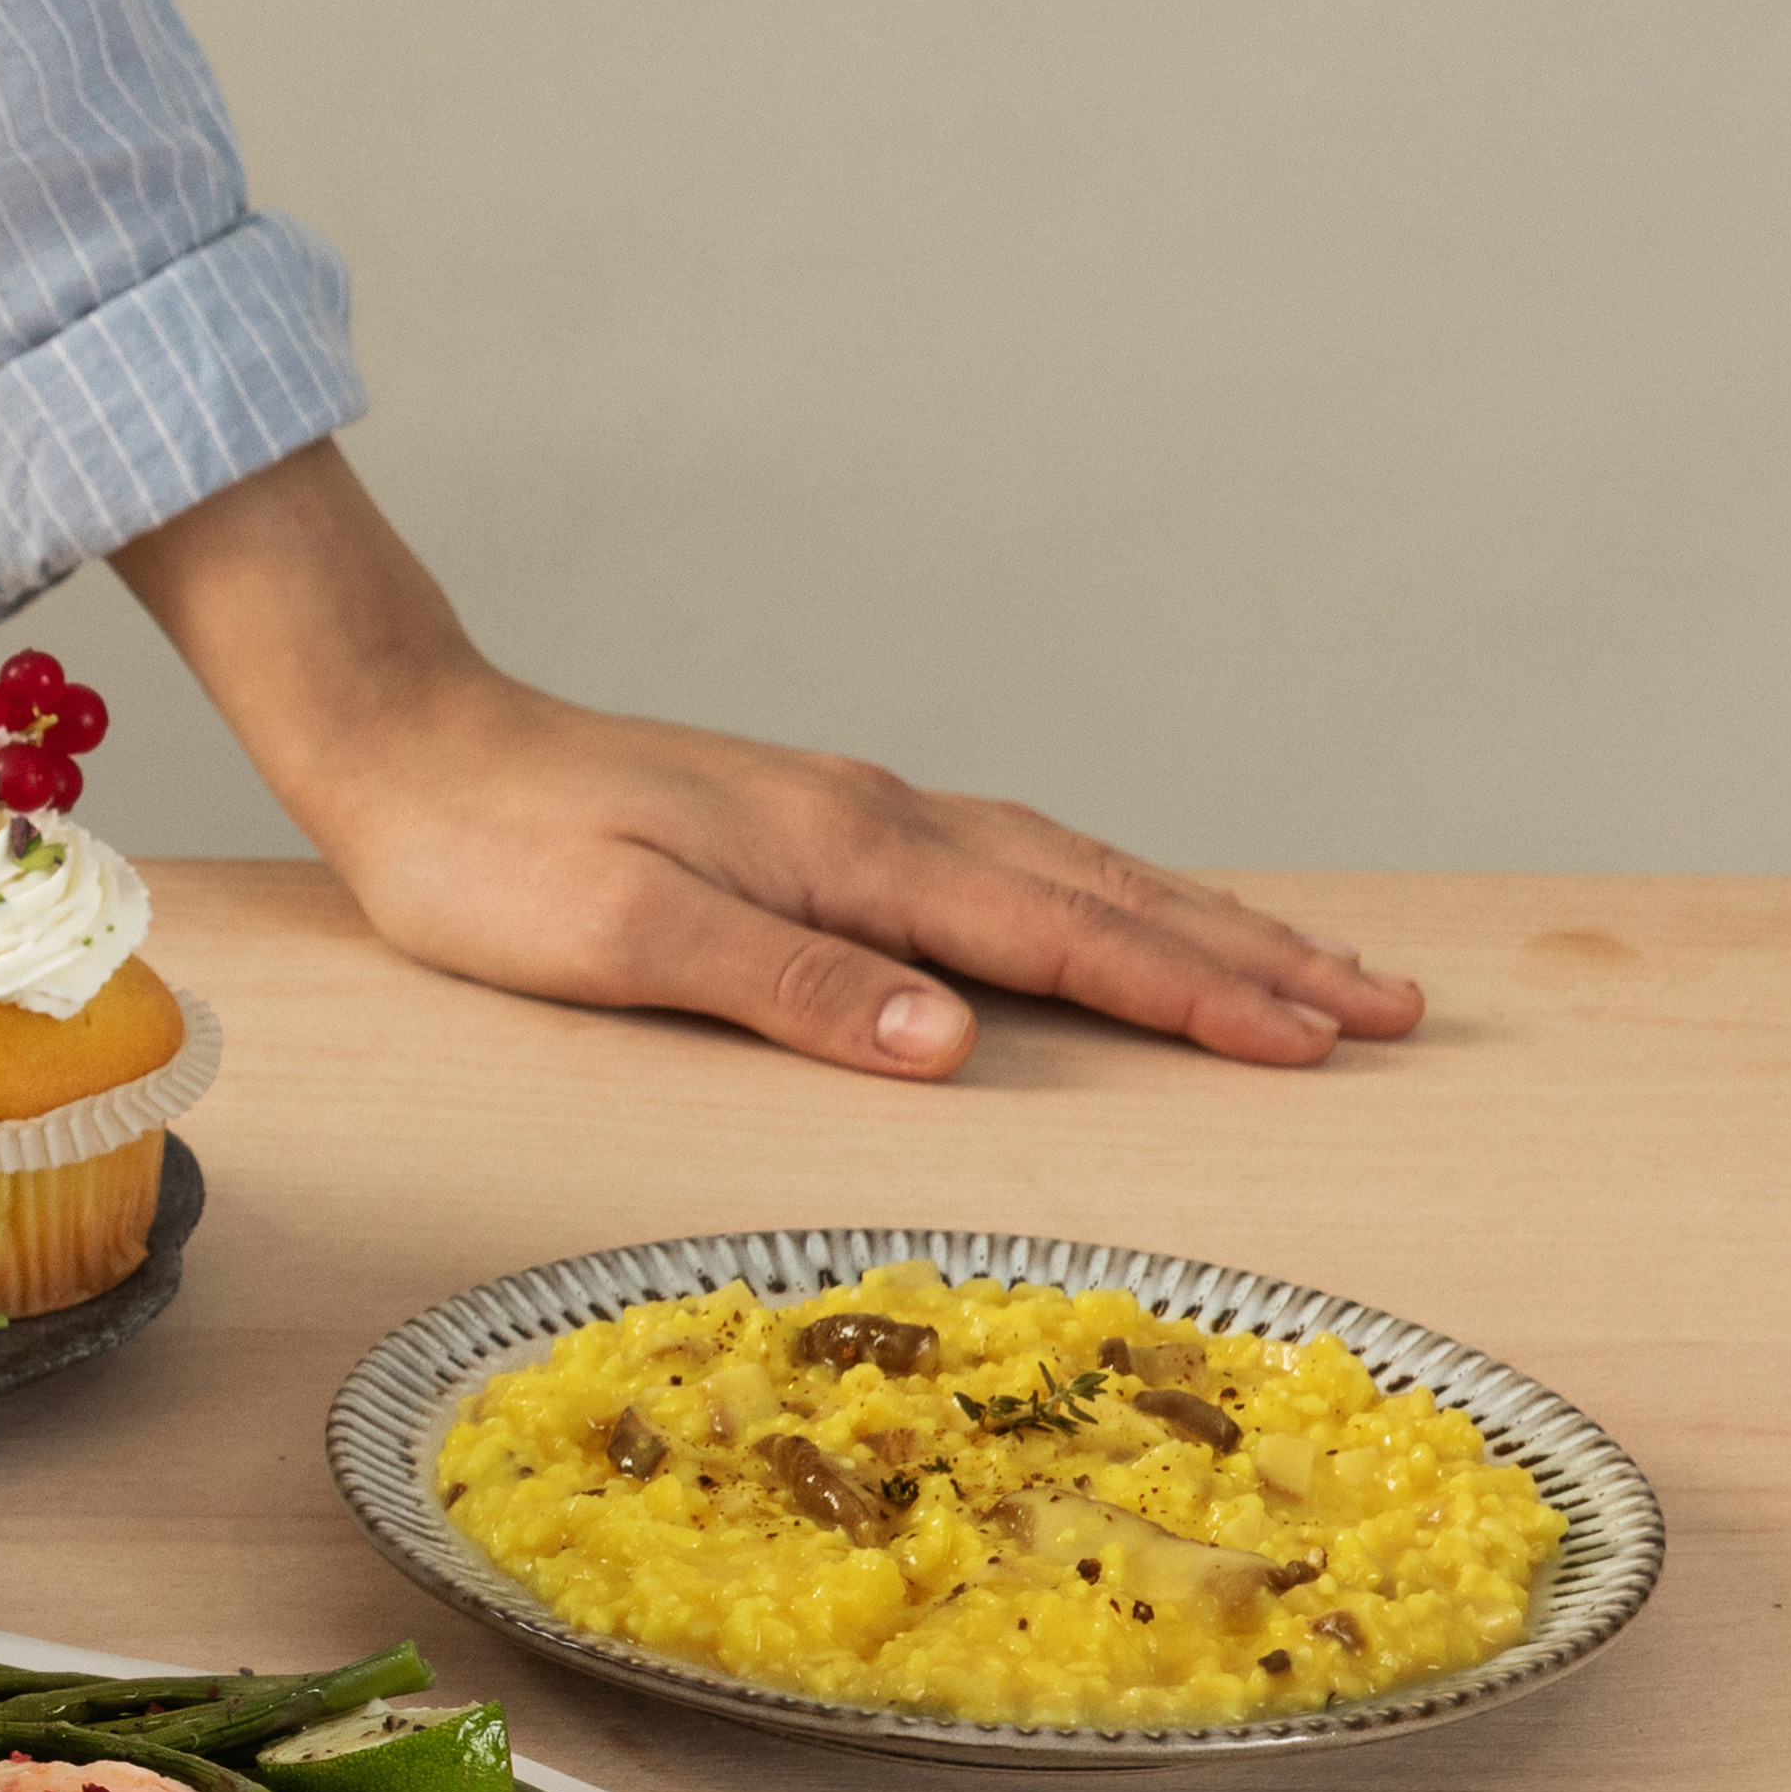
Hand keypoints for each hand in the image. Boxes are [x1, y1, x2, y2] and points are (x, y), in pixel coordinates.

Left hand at [115, 445, 1419, 1077]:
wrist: (402, 746)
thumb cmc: (486, 859)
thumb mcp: (621, 942)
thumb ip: (789, 990)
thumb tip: (950, 1044)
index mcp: (845, 856)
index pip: (1059, 939)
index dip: (1193, 996)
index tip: (1315, 1043)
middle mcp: (873, 820)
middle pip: (1102, 893)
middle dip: (1248, 957)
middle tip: (1387, 1008)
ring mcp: (849, 813)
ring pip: (1064, 868)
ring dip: (1189, 921)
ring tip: (1305, 967)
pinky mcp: (810, 822)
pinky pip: (1002, 859)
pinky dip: (1094, 892)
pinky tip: (1111, 912)